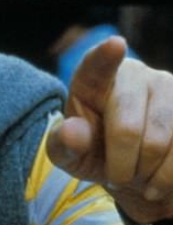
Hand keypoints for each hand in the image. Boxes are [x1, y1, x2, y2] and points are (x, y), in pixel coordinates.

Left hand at [46, 36, 172, 222]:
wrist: (131, 168)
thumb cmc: (91, 152)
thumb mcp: (68, 154)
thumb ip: (63, 144)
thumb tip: (72, 131)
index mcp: (93, 80)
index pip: (96, 66)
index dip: (106, 57)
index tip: (115, 45)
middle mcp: (134, 75)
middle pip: (127, 129)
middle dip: (120, 166)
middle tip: (116, 176)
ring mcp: (169, 87)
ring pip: (161, 143)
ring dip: (146, 174)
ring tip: (138, 174)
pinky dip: (168, 177)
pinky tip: (158, 179)